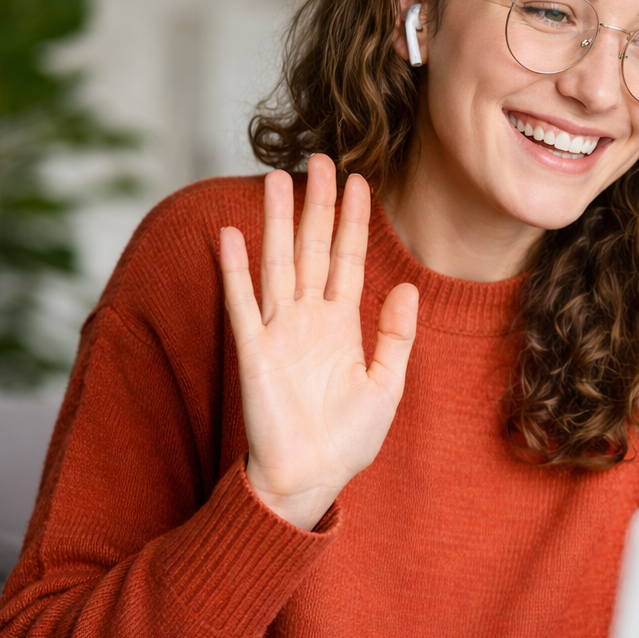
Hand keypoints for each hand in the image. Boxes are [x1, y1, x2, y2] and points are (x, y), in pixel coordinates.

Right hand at [219, 157, 417, 530]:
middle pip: (311, 249)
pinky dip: (236, 271)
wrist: (310, 478)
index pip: (347, 259)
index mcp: (342, 326)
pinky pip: (243, 304)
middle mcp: (308, 320)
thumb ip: (396, 337)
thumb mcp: (386, 386)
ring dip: (277, 222)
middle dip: (317, 205)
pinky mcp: (254, 353)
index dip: (352, 221)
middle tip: (321, 158)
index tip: (360, 181)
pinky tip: (232, 235)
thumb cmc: (348, 440)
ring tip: (277, 178)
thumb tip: (406, 288)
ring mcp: (279, 332)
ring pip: (278, 264)